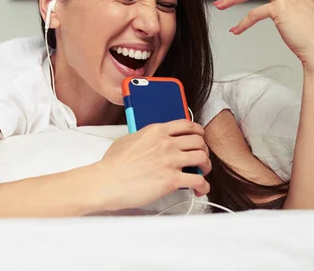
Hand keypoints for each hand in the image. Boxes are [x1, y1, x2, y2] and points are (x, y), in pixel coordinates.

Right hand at [96, 119, 210, 211]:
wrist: (107, 182)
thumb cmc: (112, 164)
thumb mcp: (128, 139)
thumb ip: (144, 137)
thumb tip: (150, 141)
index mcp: (156, 131)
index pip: (186, 124)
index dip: (197, 131)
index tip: (199, 137)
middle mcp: (166, 143)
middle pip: (198, 141)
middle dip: (203, 150)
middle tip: (200, 158)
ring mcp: (170, 161)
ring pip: (202, 158)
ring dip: (206, 166)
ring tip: (202, 172)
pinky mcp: (171, 180)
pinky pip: (198, 180)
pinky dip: (203, 186)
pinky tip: (200, 189)